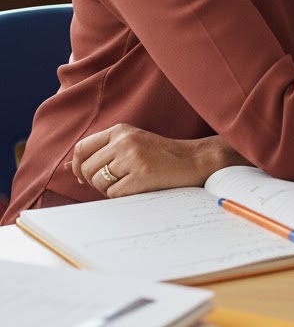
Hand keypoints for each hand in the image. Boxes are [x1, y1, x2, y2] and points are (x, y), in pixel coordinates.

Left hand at [69, 124, 247, 198]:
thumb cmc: (161, 155)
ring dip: (109, 189)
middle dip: (94, 181)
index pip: (82, 148)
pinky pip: (113, 193)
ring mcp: (133, 158)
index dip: (77, 166)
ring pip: (98, 182)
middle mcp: (124, 141)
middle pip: (87, 168)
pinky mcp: (140, 175)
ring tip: (130, 182)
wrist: (194, 160)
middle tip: (114, 182)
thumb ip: (102, 152)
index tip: (85, 176)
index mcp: (121, 130)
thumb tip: (65, 168)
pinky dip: (122, 195)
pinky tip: (138, 188)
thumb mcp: (132, 144)